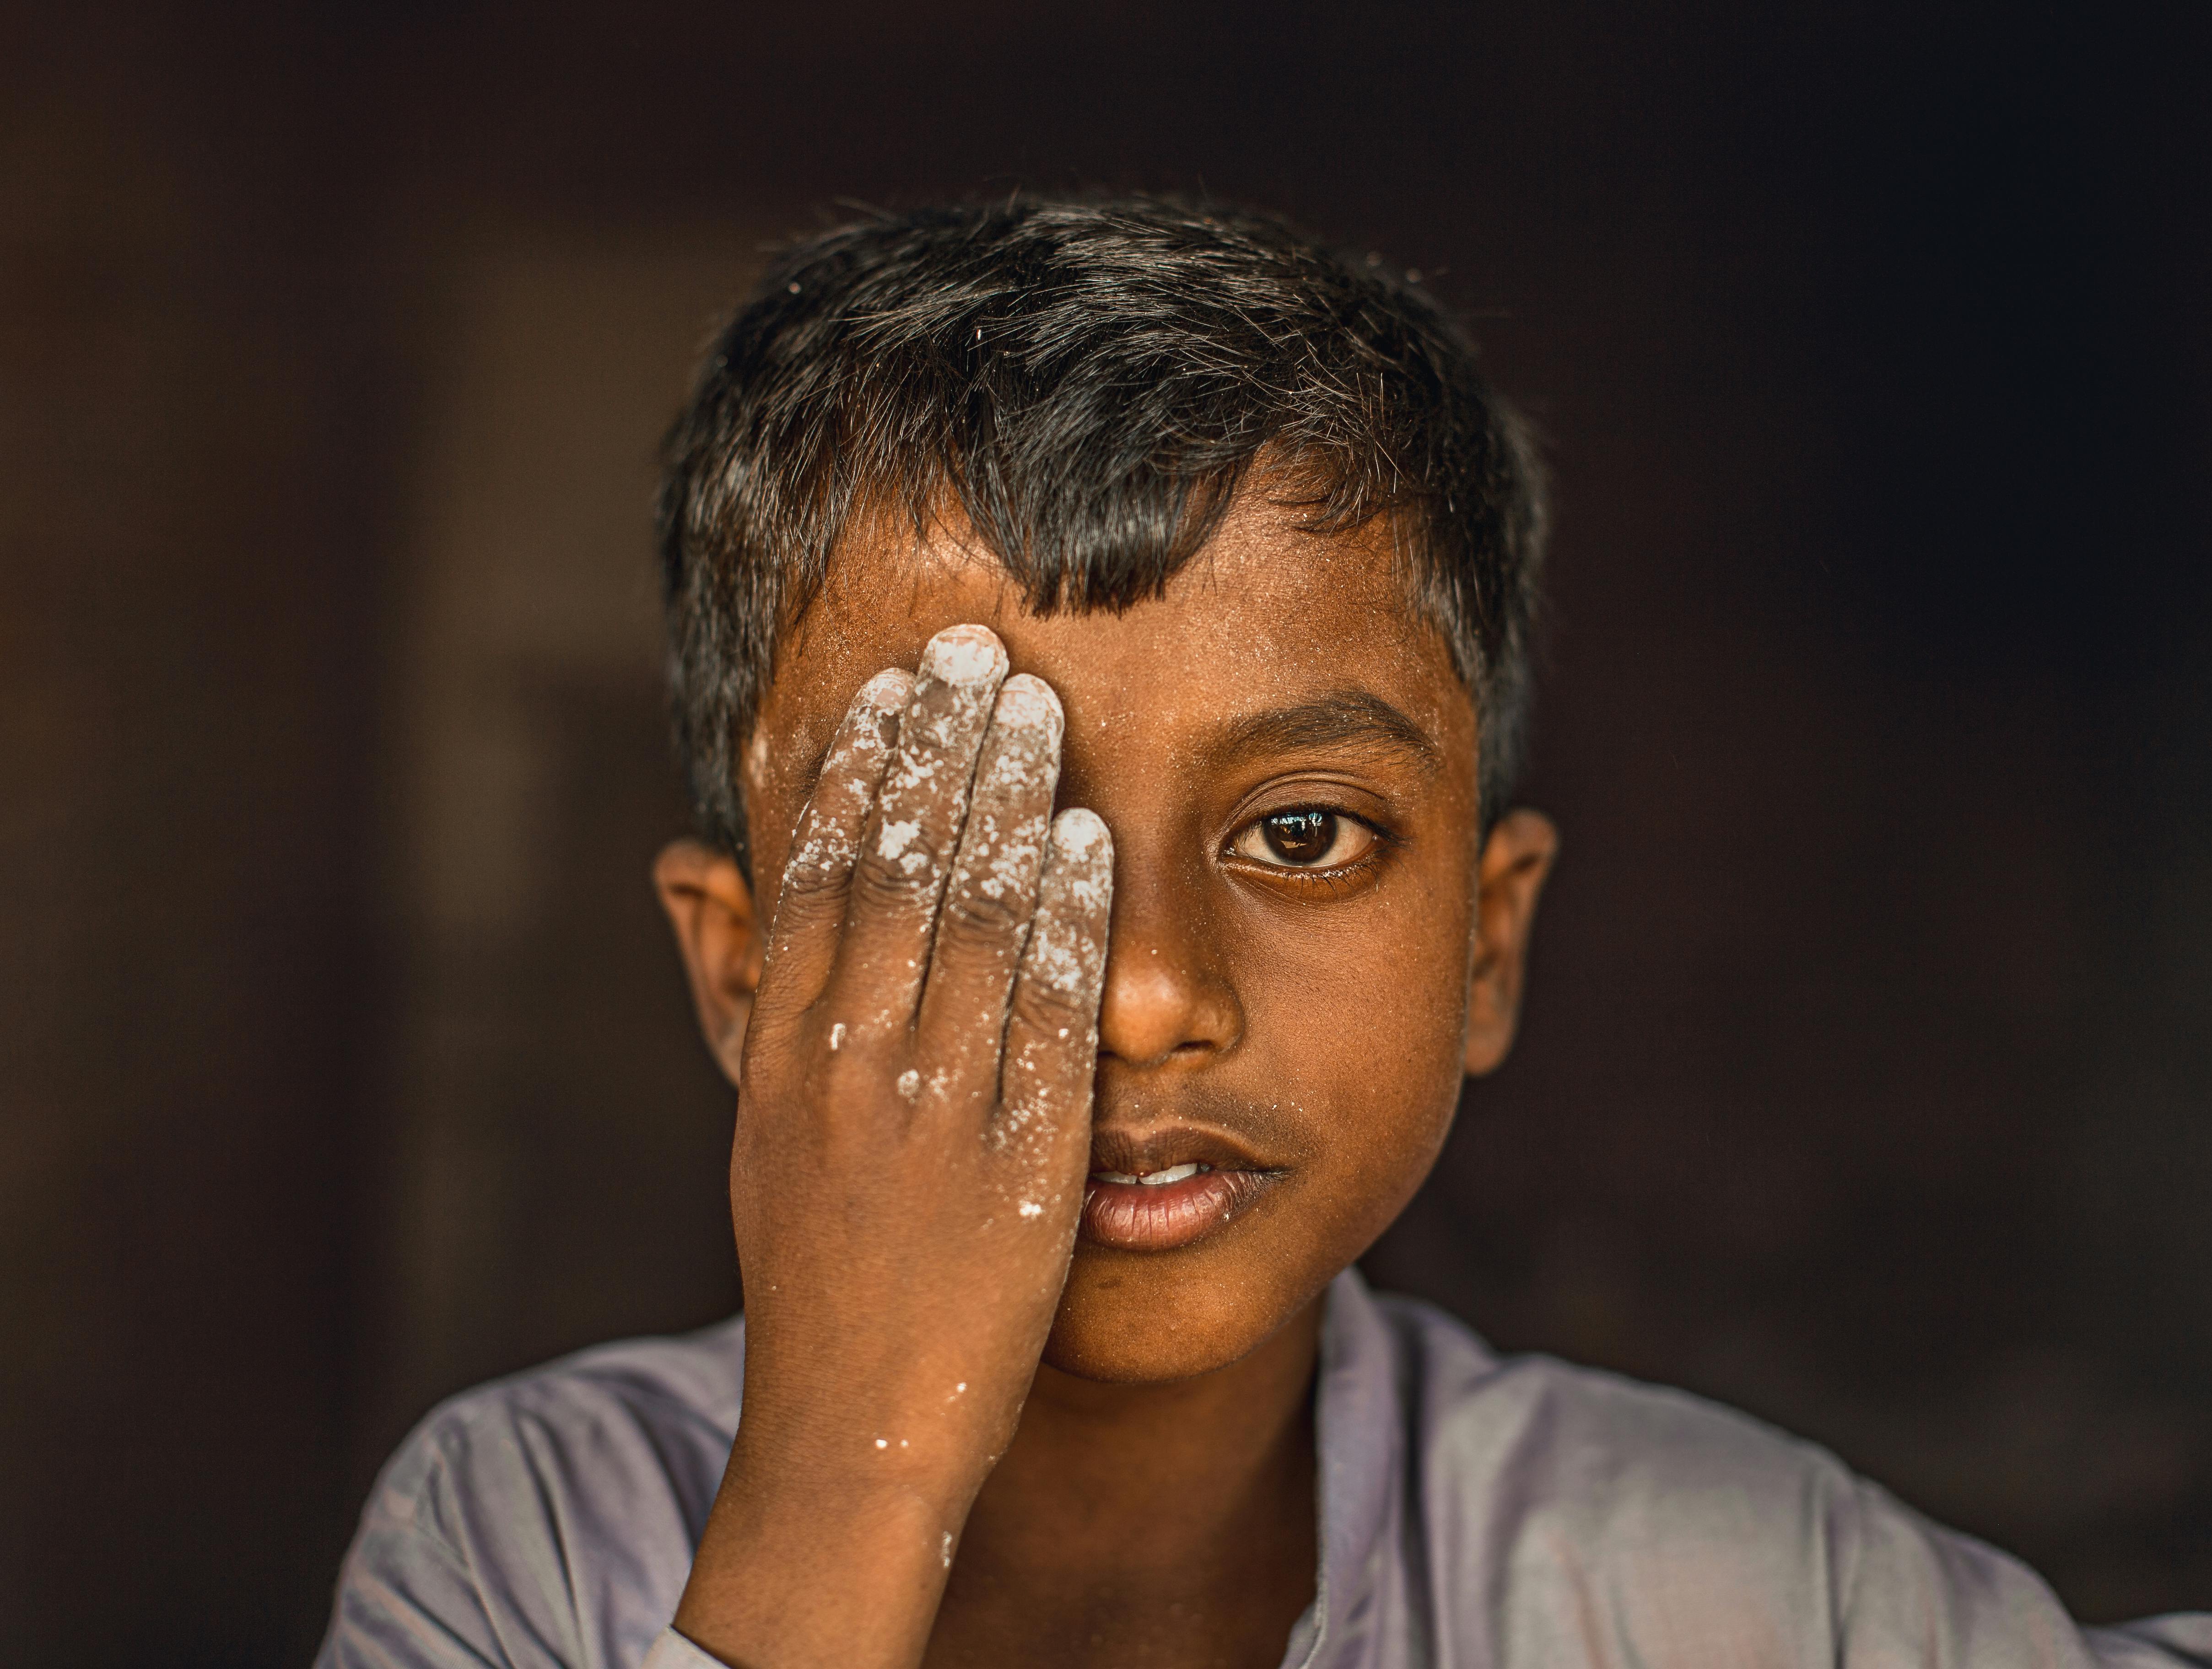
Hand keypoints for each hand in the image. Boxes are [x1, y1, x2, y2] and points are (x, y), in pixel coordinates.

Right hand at [674, 625, 1113, 1668]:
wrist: (853, 1430)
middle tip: (967, 643)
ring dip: (999, 797)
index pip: (807, 882)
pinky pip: (1041, 1016)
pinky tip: (1084, 833)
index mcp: (782, 1059)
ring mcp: (931, 1107)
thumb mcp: (761, 1130)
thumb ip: (749, 996)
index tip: (876, 680)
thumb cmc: (818, 1274)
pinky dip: (1061, 917)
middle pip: (886, 873)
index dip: (843, 769)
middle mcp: (847, 1066)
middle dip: (928, 750)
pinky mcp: (1017, 1155)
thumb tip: (694, 865)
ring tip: (1030, 698)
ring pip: (962, 921)